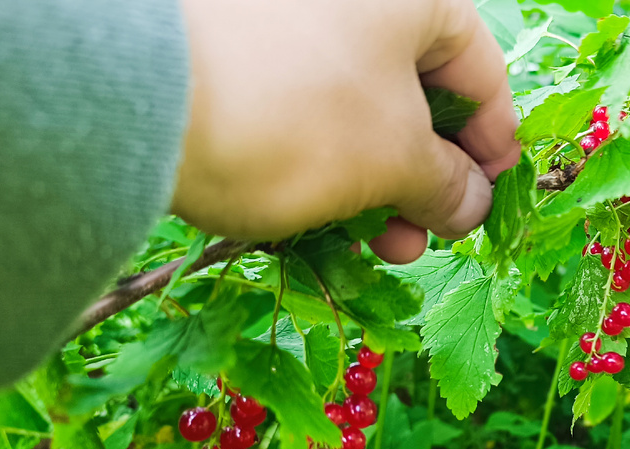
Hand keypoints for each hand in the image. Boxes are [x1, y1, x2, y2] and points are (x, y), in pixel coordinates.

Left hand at [171, 0, 519, 263]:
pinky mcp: (236, 49)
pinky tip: (322, 214)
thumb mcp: (392, 160)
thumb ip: (449, 184)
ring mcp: (285, 18)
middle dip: (428, 178)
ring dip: (380, 183)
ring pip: (357, 106)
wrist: (135, 97)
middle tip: (428, 236)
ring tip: (378, 245)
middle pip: (417, 91)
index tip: (492, 198)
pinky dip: (325, 160)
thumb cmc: (298, 117)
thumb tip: (475, 204)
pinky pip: (303, 104)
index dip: (494, 143)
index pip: (480, 70)